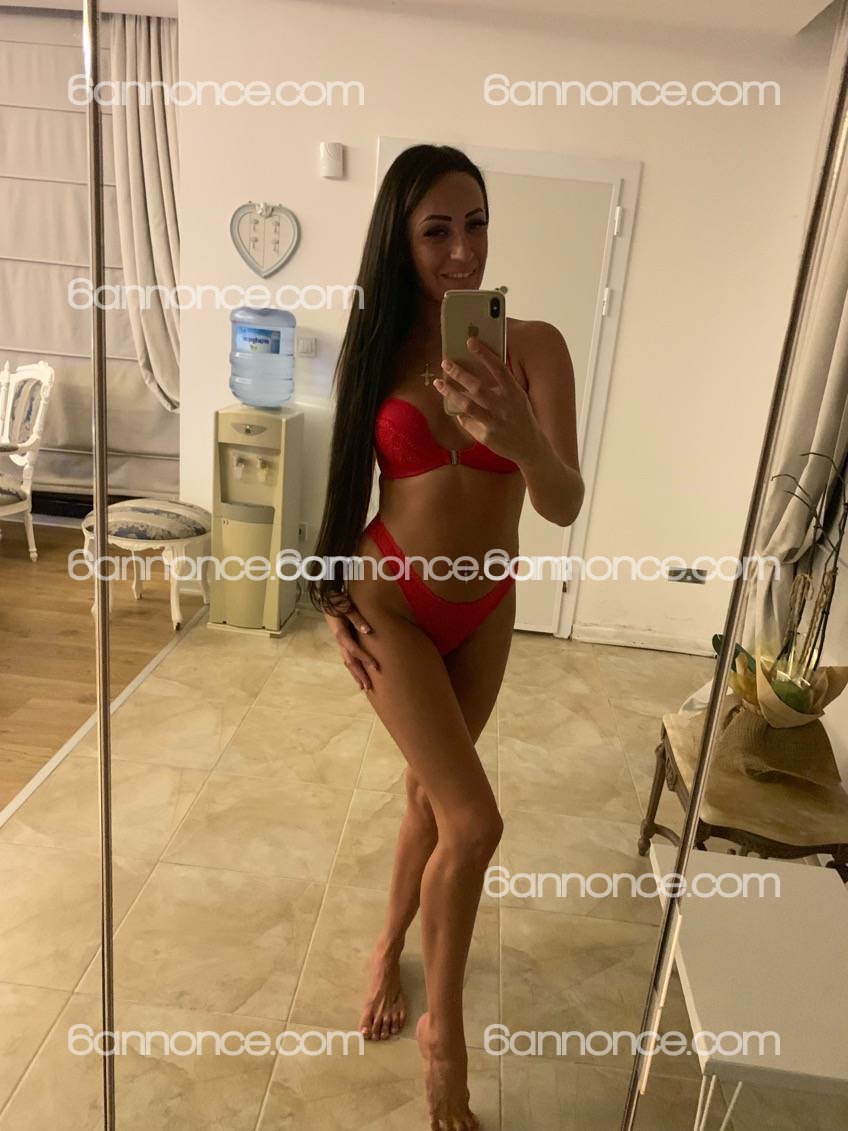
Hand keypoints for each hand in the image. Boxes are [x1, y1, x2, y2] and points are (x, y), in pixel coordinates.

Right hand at [324, 605, 379, 691]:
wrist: (325, 596)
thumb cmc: (337, 600)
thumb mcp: (346, 607)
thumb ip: (357, 619)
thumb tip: (368, 631)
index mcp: (340, 633)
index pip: (354, 650)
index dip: (365, 659)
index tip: (376, 667)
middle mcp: (339, 640)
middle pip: (349, 661)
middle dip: (358, 675)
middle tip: (368, 687)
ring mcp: (339, 641)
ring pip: (347, 661)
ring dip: (355, 674)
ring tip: (363, 686)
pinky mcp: (341, 639)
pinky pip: (347, 656)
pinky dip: (353, 666)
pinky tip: (358, 672)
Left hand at [435, 337, 541, 463]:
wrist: (530, 447)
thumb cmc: (520, 417)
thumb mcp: (517, 398)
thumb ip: (502, 385)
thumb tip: (476, 370)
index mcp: (514, 392)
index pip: (499, 368)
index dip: (484, 354)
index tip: (470, 341)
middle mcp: (505, 406)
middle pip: (478, 386)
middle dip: (459, 373)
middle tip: (445, 362)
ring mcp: (495, 422)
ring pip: (467, 405)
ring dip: (450, 392)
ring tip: (438, 382)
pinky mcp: (487, 436)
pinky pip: (467, 421)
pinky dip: (459, 413)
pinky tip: (453, 407)